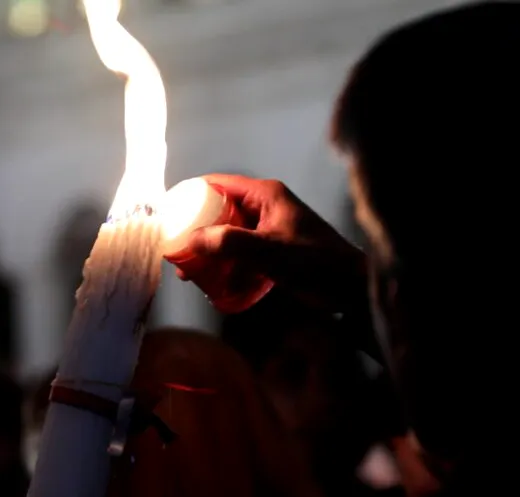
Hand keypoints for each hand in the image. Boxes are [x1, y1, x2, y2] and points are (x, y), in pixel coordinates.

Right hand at [163, 174, 366, 313]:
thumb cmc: (316, 263)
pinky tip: (212, 283)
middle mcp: (265, 207)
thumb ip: (230, 243)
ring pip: (227, 235)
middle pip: (219, 212)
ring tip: (187, 272)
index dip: (190, 196)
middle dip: (195, 231)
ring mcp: (269, 230)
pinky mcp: (272, 252)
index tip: (168, 214)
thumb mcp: (269, 251)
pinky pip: (239, 253)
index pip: (219, 184)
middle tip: (175, 250)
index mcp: (266, 194)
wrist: (351, 289)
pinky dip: (224, 265)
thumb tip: (191, 240)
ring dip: (208, 252)